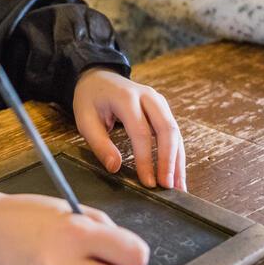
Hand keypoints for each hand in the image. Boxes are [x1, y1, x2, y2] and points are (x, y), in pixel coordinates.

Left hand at [73, 68, 185, 189]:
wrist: (99, 77)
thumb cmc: (90, 99)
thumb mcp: (85, 120)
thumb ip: (99, 144)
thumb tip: (114, 167)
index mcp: (126, 98)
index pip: (141, 132)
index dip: (146, 159)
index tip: (148, 182)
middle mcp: (147, 97)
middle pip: (166, 129)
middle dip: (169, 160)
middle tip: (168, 187)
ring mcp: (158, 101)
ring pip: (175, 132)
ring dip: (178, 160)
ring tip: (178, 187)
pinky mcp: (162, 109)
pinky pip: (173, 132)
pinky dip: (176, 153)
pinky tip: (176, 173)